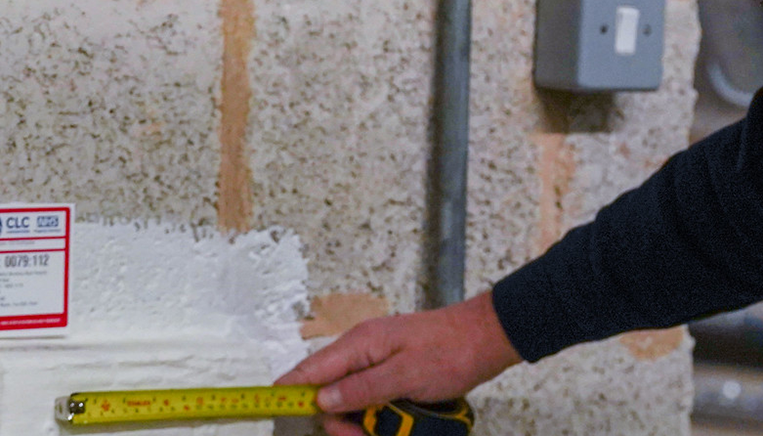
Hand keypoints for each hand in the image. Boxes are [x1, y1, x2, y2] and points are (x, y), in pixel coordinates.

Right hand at [275, 292, 521, 435]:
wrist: (488, 337)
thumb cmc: (451, 351)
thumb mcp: (406, 375)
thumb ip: (362, 389)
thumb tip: (320, 400)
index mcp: (358, 344)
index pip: (309, 370)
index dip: (289, 393)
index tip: (274, 413)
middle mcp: (361, 351)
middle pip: (328, 393)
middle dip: (340, 421)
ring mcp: (376, 361)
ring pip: (350, 400)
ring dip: (362, 422)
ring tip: (385, 433)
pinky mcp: (391, 373)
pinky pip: (371, 399)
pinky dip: (378, 415)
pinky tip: (394, 425)